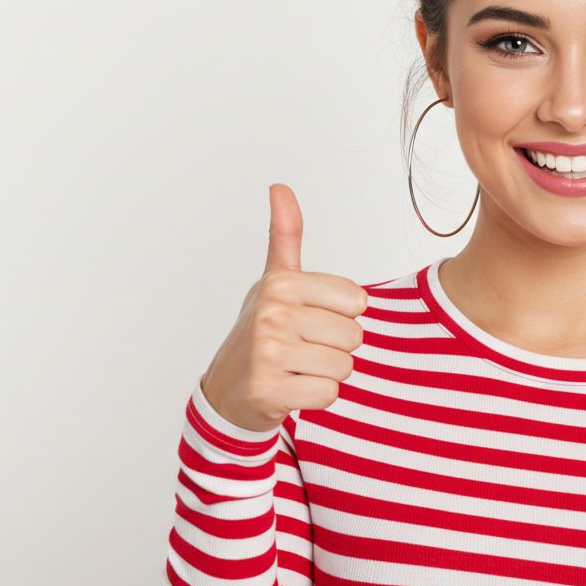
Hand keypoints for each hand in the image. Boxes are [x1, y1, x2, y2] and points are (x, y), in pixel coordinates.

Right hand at [199, 184, 366, 432]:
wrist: (228, 390)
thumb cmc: (262, 331)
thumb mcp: (275, 280)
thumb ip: (285, 235)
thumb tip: (280, 187)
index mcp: (282, 283)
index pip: (357, 301)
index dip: (342, 316)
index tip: (312, 319)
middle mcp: (273, 313)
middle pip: (354, 336)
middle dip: (335, 348)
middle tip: (304, 349)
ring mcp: (269, 353)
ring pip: (344, 366)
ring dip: (327, 374)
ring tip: (298, 368)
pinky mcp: (269, 390)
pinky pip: (329, 394)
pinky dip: (317, 398)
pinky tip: (292, 389)